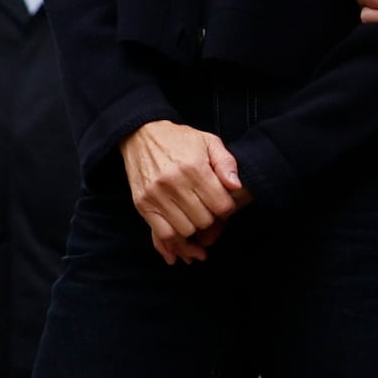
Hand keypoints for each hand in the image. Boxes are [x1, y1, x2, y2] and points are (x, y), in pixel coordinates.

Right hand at [124, 118, 248, 264]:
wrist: (141, 135)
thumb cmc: (180, 140)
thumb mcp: (209, 142)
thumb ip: (227, 163)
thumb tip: (236, 187)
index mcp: (195, 168)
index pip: (221, 206)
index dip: (227, 209)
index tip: (223, 204)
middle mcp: (174, 183)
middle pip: (204, 221)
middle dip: (211, 219)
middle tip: (208, 211)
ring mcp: (156, 196)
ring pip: (185, 231)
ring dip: (194, 229)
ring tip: (195, 219)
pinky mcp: (143, 205)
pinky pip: (163, 234)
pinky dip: (175, 242)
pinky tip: (183, 240)